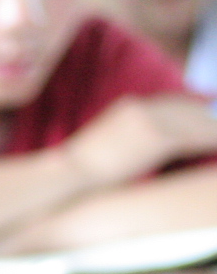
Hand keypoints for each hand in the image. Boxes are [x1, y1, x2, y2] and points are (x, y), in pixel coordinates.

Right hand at [61, 95, 216, 189]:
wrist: (70, 173)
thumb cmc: (77, 169)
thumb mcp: (101, 142)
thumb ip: (121, 136)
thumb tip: (129, 147)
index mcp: (128, 107)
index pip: (168, 101)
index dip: (192, 101)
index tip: (208, 100)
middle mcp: (142, 108)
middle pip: (185, 108)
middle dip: (205, 114)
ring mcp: (152, 122)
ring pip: (195, 122)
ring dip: (212, 129)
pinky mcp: (159, 139)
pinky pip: (195, 137)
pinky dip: (212, 140)